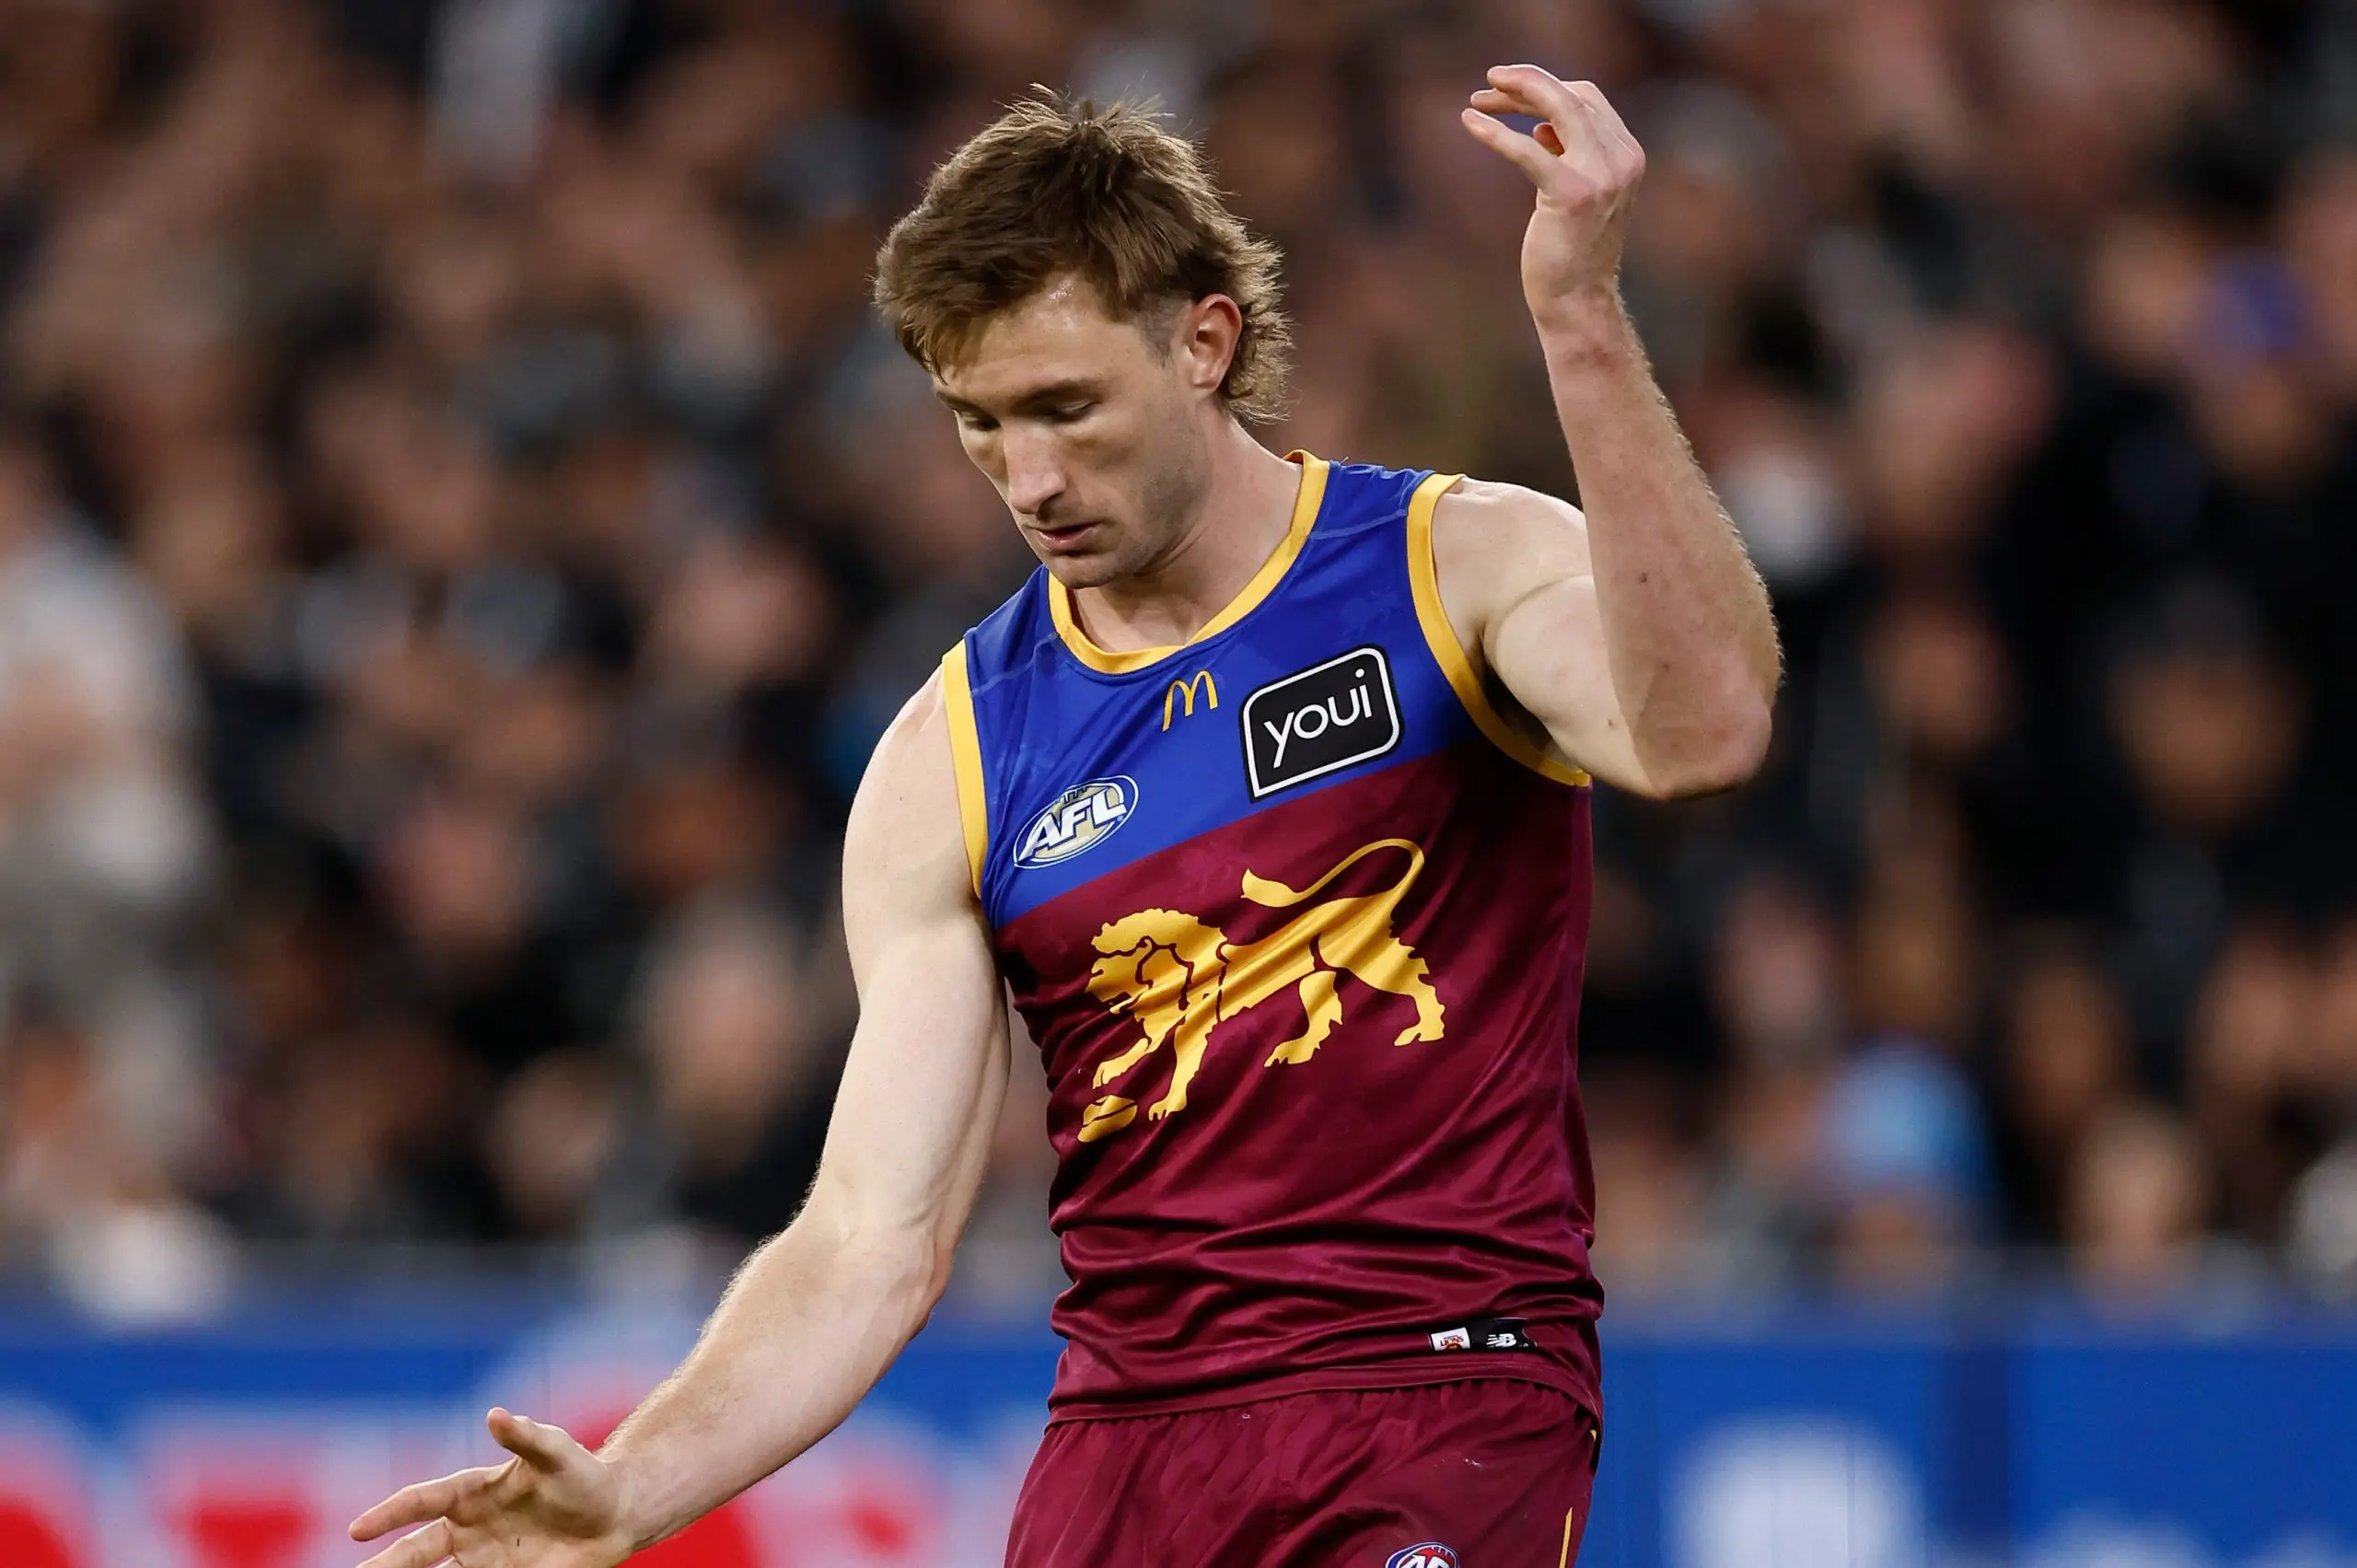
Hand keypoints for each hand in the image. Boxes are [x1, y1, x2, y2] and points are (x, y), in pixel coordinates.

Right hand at [350, 1408, 636, 1567]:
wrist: (614, 1514)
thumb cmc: (583, 1475)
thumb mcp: (557, 1451)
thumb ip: (526, 1436)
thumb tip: (496, 1415)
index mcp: (471, 1490)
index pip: (419, 1501)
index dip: (387, 1514)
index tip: (357, 1530)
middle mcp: (467, 1527)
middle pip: (414, 1551)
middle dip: (384, 1566)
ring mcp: (481, 1558)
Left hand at [1460, 65, 1646, 327]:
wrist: (1578, 301)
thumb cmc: (1571, 251)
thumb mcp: (1577, 193)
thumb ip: (1568, 156)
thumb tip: (1539, 130)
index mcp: (1627, 154)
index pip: (1587, 97)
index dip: (1546, 86)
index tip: (1509, 92)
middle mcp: (1621, 159)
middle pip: (1571, 95)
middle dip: (1526, 83)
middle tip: (1488, 83)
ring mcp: (1600, 175)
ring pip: (1556, 108)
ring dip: (1513, 96)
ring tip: (1478, 98)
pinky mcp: (1571, 194)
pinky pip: (1526, 148)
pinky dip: (1495, 132)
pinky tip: (1470, 123)